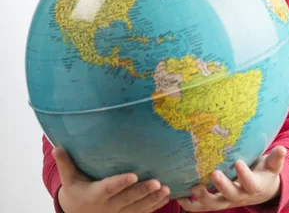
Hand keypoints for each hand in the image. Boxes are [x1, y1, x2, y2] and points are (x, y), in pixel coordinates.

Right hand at [53, 148, 169, 212]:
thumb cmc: (76, 192)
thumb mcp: (69, 180)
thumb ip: (65, 164)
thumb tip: (56, 147)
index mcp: (95, 195)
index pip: (109, 188)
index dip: (120, 183)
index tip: (133, 176)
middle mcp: (109, 207)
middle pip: (128, 199)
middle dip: (142, 191)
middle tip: (157, 182)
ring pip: (138, 208)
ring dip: (153, 199)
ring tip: (166, 189)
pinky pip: (142, 212)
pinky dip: (155, 206)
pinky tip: (166, 198)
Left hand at [177, 146, 285, 211]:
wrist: (261, 191)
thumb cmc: (265, 173)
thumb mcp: (272, 167)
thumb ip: (276, 159)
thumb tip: (283, 149)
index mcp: (254, 187)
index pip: (250, 183)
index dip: (244, 174)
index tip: (238, 162)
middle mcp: (239, 196)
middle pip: (230, 195)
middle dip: (221, 186)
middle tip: (213, 173)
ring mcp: (227, 201)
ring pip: (214, 204)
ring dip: (203, 198)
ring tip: (193, 187)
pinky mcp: (217, 201)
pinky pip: (202, 207)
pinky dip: (191, 204)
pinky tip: (179, 196)